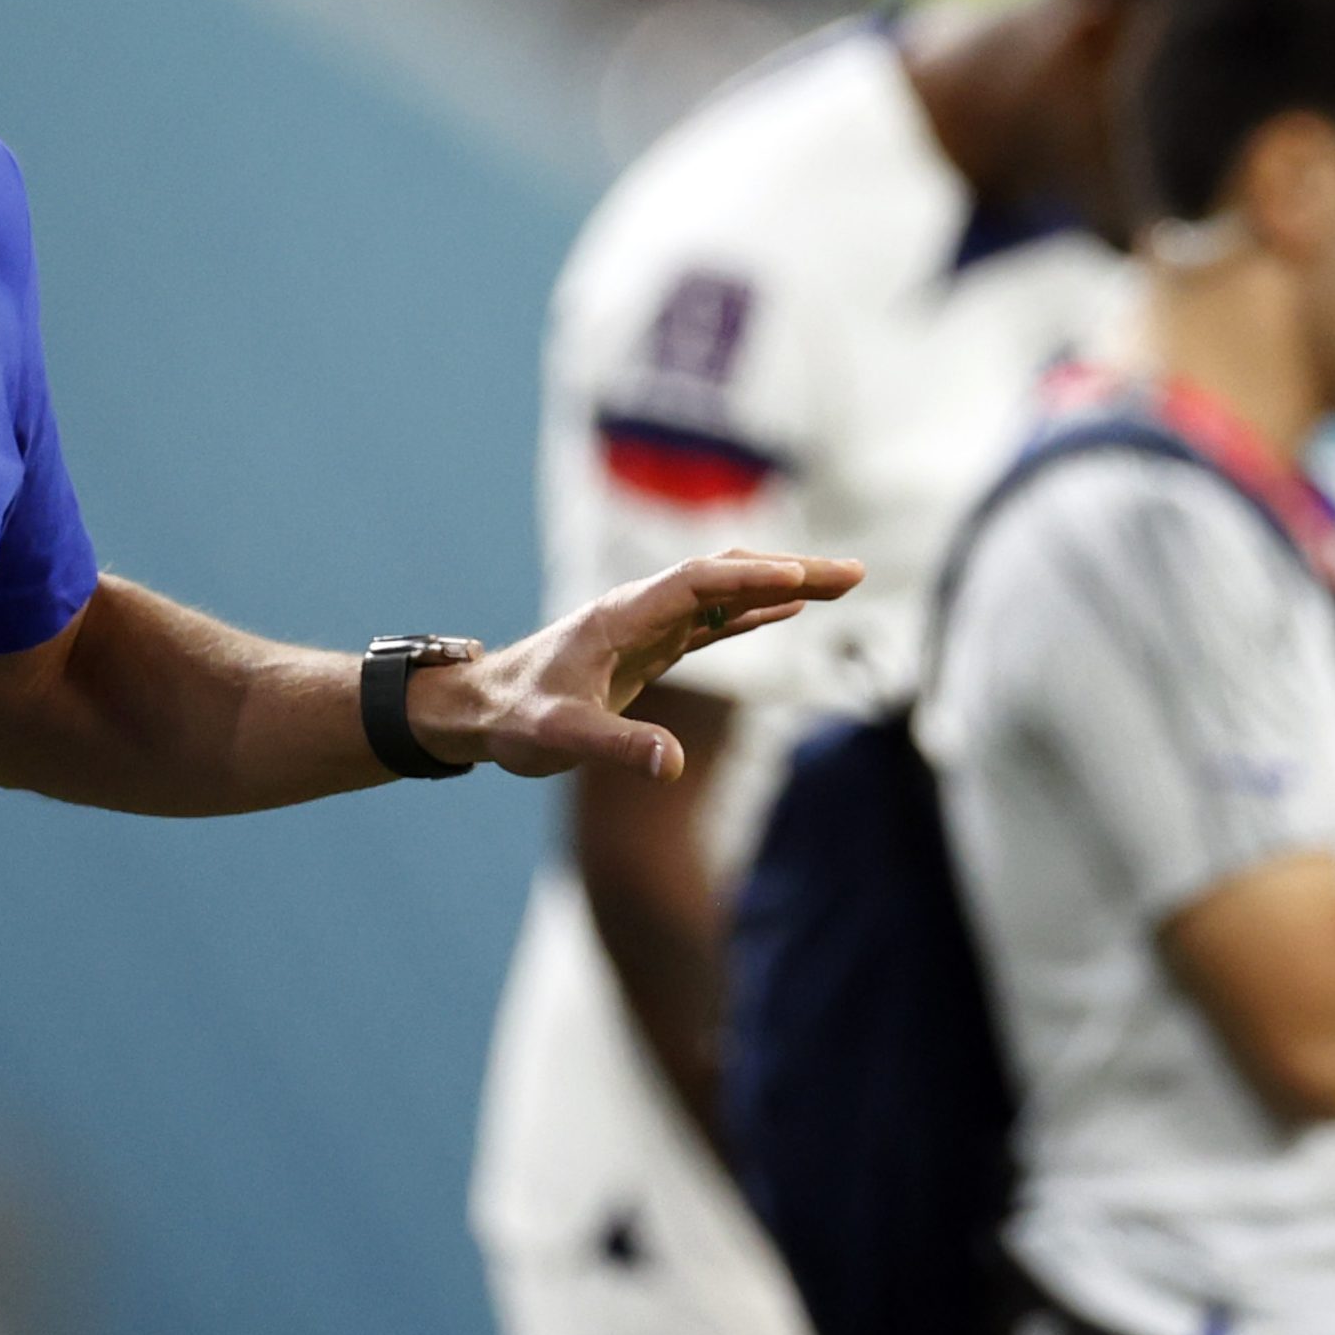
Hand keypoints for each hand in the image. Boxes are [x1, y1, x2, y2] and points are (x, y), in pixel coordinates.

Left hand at [410, 549, 860, 779]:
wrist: (480, 709)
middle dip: (790, 569)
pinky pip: (716, 618)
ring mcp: (650, 624)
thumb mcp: (559, 738)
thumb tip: (673, 765)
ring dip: (784, 583)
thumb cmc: (514, 720)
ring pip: (728, 590)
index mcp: (620, 616)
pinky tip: (793, 608)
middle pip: (726, 574)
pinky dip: (757, 609)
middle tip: (854, 573)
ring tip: (845, 583)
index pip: (697, 583)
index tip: (801, 581)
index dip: (749, 579)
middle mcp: (640, 608)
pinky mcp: (653, 646)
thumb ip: (617, 747)